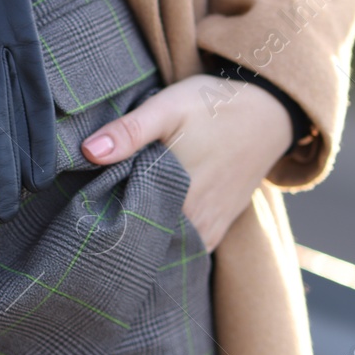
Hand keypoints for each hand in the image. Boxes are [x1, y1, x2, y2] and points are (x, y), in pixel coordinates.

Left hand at [79, 75, 292, 250]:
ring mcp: (209, 227)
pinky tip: (149, 229)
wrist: (270, 112)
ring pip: (166, 248)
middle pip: (146, 239)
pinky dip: (168, 243)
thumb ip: (129, 131)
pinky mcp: (219, 227)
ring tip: (119, 225)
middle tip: (94, 222)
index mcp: (178, 194)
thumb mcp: (168, 107)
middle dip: (121, 233)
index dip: (104, 221)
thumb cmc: (214, 105)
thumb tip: (88, 152)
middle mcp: (195, 220)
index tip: (84, 214)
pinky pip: (187, 248)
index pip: (128, 224)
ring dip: (145, 240)